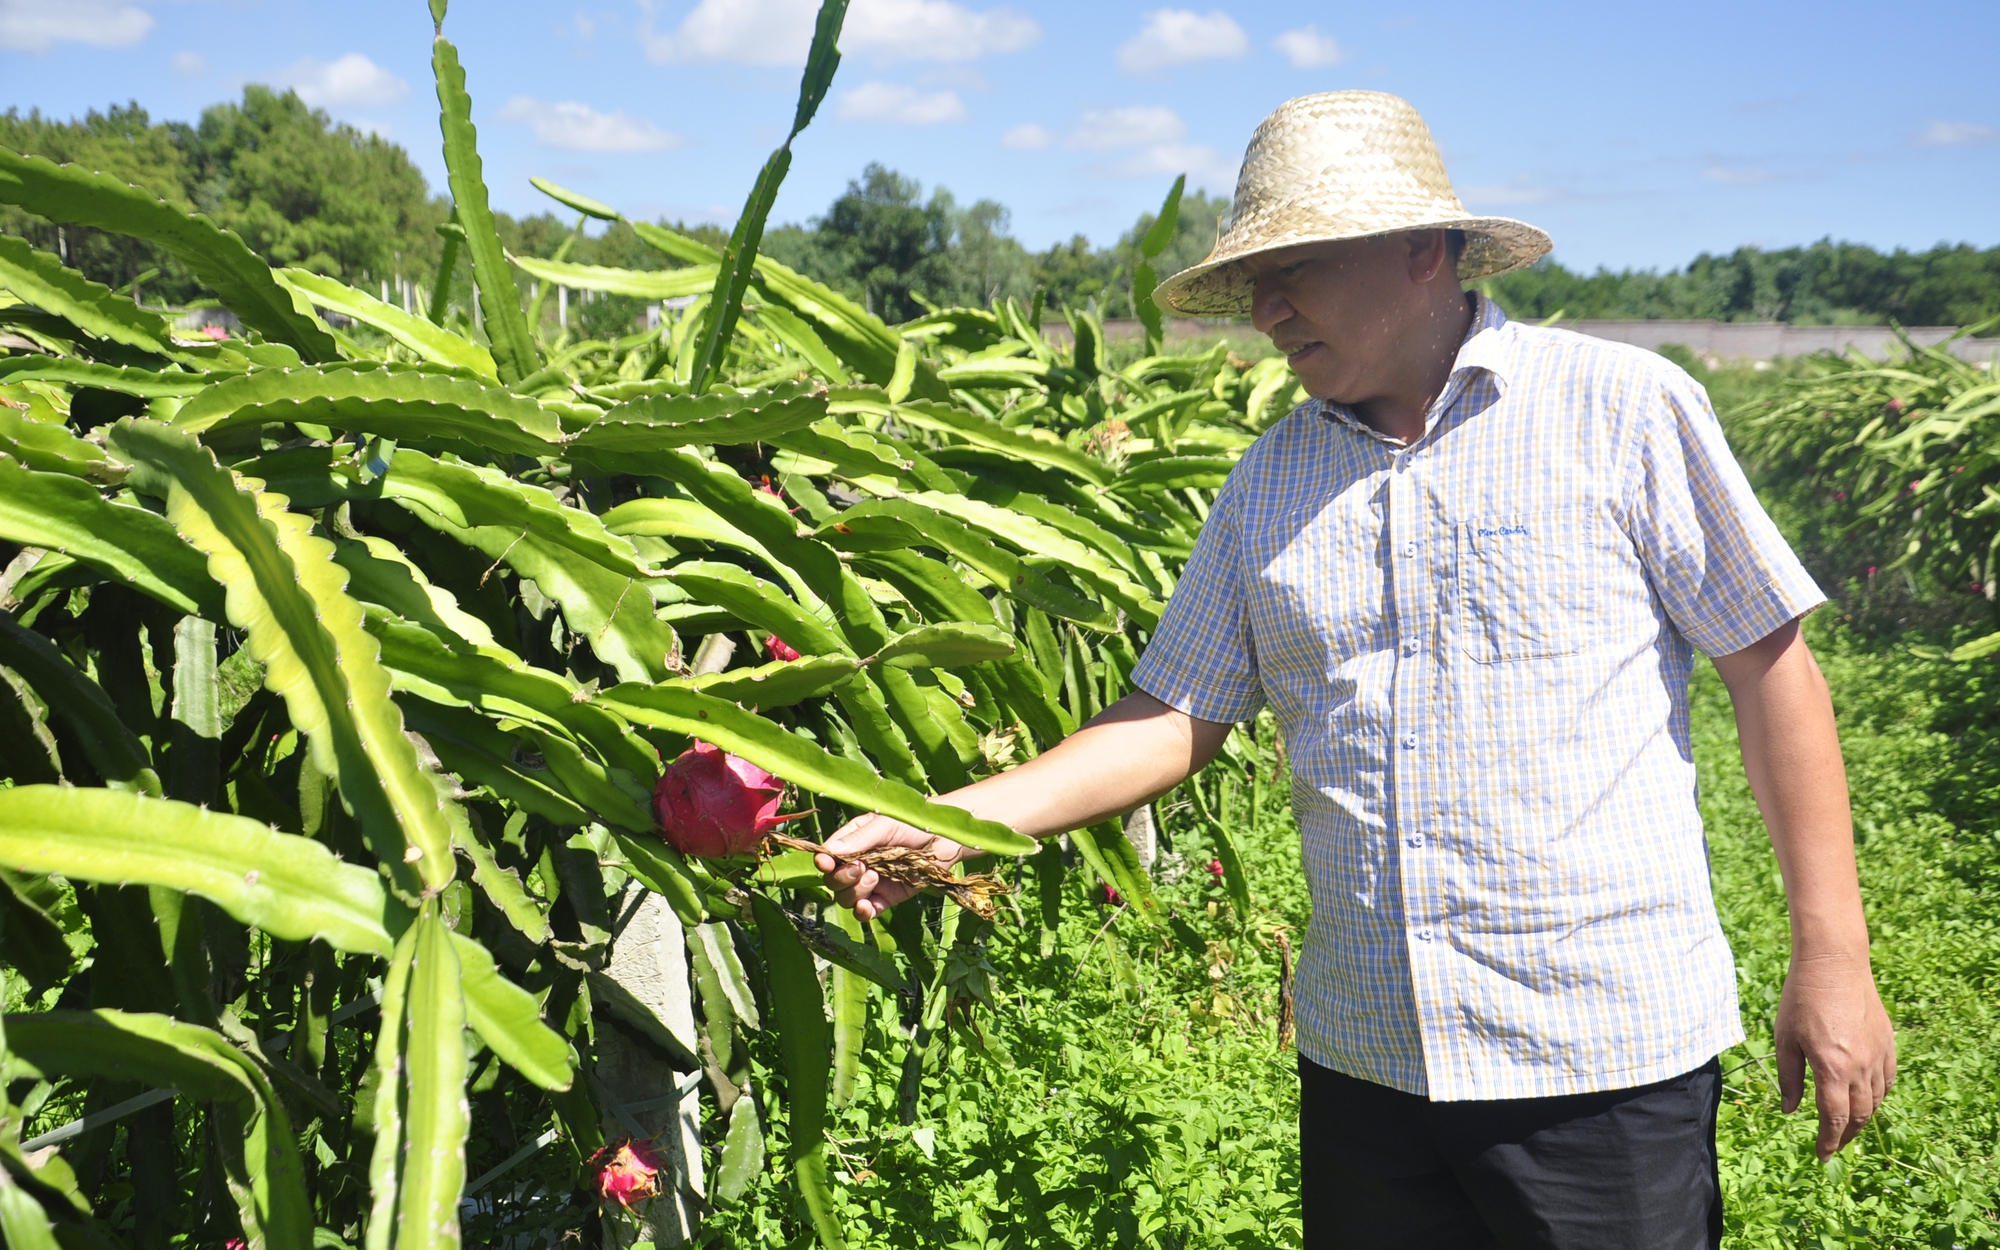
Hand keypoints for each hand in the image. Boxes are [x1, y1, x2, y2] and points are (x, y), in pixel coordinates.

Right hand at [815, 812, 971, 921]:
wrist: (945, 836)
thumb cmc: (913, 822)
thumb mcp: (884, 824)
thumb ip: (859, 839)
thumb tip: (830, 852)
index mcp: (852, 841)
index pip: (829, 856)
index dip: (824, 862)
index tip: (826, 863)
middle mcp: (859, 863)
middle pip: (834, 881)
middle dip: (842, 878)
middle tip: (861, 868)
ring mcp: (873, 883)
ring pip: (847, 898)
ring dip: (854, 892)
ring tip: (874, 878)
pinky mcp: (887, 898)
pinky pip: (867, 911)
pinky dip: (863, 912)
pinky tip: (866, 907)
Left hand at [1774, 949, 1895, 1159]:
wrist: (1835, 964)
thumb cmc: (1801, 998)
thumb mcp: (1784, 1038)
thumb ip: (1789, 1078)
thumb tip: (1789, 1111)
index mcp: (1832, 1069)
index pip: (1834, 1119)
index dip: (1828, 1141)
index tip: (1821, 1155)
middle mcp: (1861, 1068)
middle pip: (1859, 1116)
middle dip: (1845, 1136)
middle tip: (1832, 1146)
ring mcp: (1878, 1056)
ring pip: (1876, 1101)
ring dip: (1863, 1119)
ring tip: (1847, 1126)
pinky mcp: (1887, 1044)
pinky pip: (1888, 1080)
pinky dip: (1878, 1096)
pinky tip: (1868, 1098)